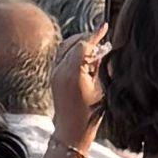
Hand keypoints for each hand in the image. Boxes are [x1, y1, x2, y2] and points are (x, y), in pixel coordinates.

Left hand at [47, 29, 105, 150]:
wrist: (72, 130)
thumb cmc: (90, 113)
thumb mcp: (101, 88)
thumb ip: (100, 66)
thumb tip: (102, 50)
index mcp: (73, 73)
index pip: (83, 45)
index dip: (95, 35)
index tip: (104, 27)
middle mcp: (60, 71)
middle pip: (72, 43)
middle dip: (87, 38)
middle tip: (101, 38)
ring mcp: (54, 74)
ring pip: (65, 48)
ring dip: (79, 43)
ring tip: (94, 47)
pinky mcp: (53, 77)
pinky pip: (61, 56)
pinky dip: (72, 51)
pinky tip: (84, 57)